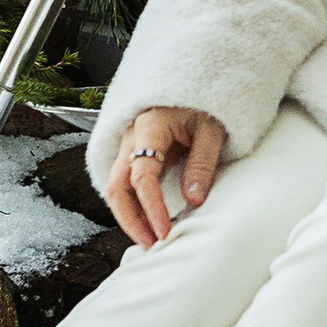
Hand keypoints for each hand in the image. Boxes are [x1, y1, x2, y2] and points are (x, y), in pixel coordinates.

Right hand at [105, 107, 225, 247]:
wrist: (195, 81)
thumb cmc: (202, 103)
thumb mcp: (211, 130)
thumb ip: (202, 163)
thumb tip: (194, 200)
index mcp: (149, 126)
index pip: (143, 176)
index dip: (152, 207)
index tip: (164, 231)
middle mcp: (130, 137)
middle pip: (117, 186)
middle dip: (131, 220)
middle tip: (152, 244)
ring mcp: (127, 145)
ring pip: (115, 187)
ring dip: (129, 217)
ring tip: (149, 240)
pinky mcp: (132, 153)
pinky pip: (124, 183)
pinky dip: (131, 206)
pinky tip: (145, 222)